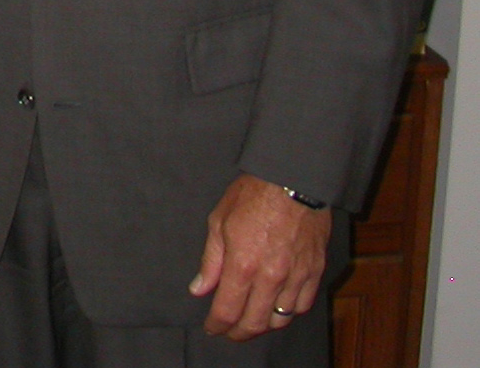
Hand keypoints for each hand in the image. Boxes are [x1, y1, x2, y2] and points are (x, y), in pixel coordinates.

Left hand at [190, 173, 330, 339]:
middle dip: (239, 333)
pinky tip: (277, 308)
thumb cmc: (252, 196)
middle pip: (255, 323)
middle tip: (229, 332)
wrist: (293, 180)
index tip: (211, 328)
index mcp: (243, 264)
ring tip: (251, 321)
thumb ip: (211, 261)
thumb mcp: (219, 221)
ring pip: (281, 320)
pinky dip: (289, 313)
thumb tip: (199, 288)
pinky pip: (303, 306)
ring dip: (264, 325)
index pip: (228, 310)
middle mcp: (271, 277)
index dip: (217, 325)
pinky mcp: (315, 272)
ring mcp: (296, 277)